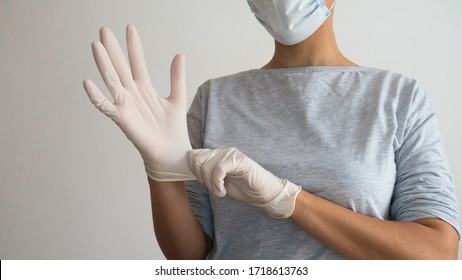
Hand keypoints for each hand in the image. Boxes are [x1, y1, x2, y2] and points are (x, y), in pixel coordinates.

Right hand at [83, 25, 194, 180]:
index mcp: (145, 88)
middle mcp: (133, 93)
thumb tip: (180, 54)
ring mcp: (126, 105)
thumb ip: (177, 77)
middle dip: (113, 49)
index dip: (134, 46)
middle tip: (104, 30)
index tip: (130, 28)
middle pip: (120, 67)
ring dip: (104, 64)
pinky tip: (88, 82)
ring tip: (96, 46)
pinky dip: (96, 96)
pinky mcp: (122, 118)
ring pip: (112, 80)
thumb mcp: (177, 98)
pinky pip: (106, 105)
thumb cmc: (173, 128)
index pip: (137, 62)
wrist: (172, 151)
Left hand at [187, 148, 300, 217]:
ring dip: (211, 184)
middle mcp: (222, 151)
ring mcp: (231, 154)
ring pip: (207, 166)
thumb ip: (206, 174)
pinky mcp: (238, 160)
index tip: (204, 183)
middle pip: (197, 160)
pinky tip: (223, 191)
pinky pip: (218, 169)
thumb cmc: (242, 188)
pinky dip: (217, 183)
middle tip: (214, 188)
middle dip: (202, 178)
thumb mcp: (218, 182)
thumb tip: (191, 170)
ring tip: (221, 191)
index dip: (193, 170)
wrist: (263, 193)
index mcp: (216, 155)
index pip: (194, 155)